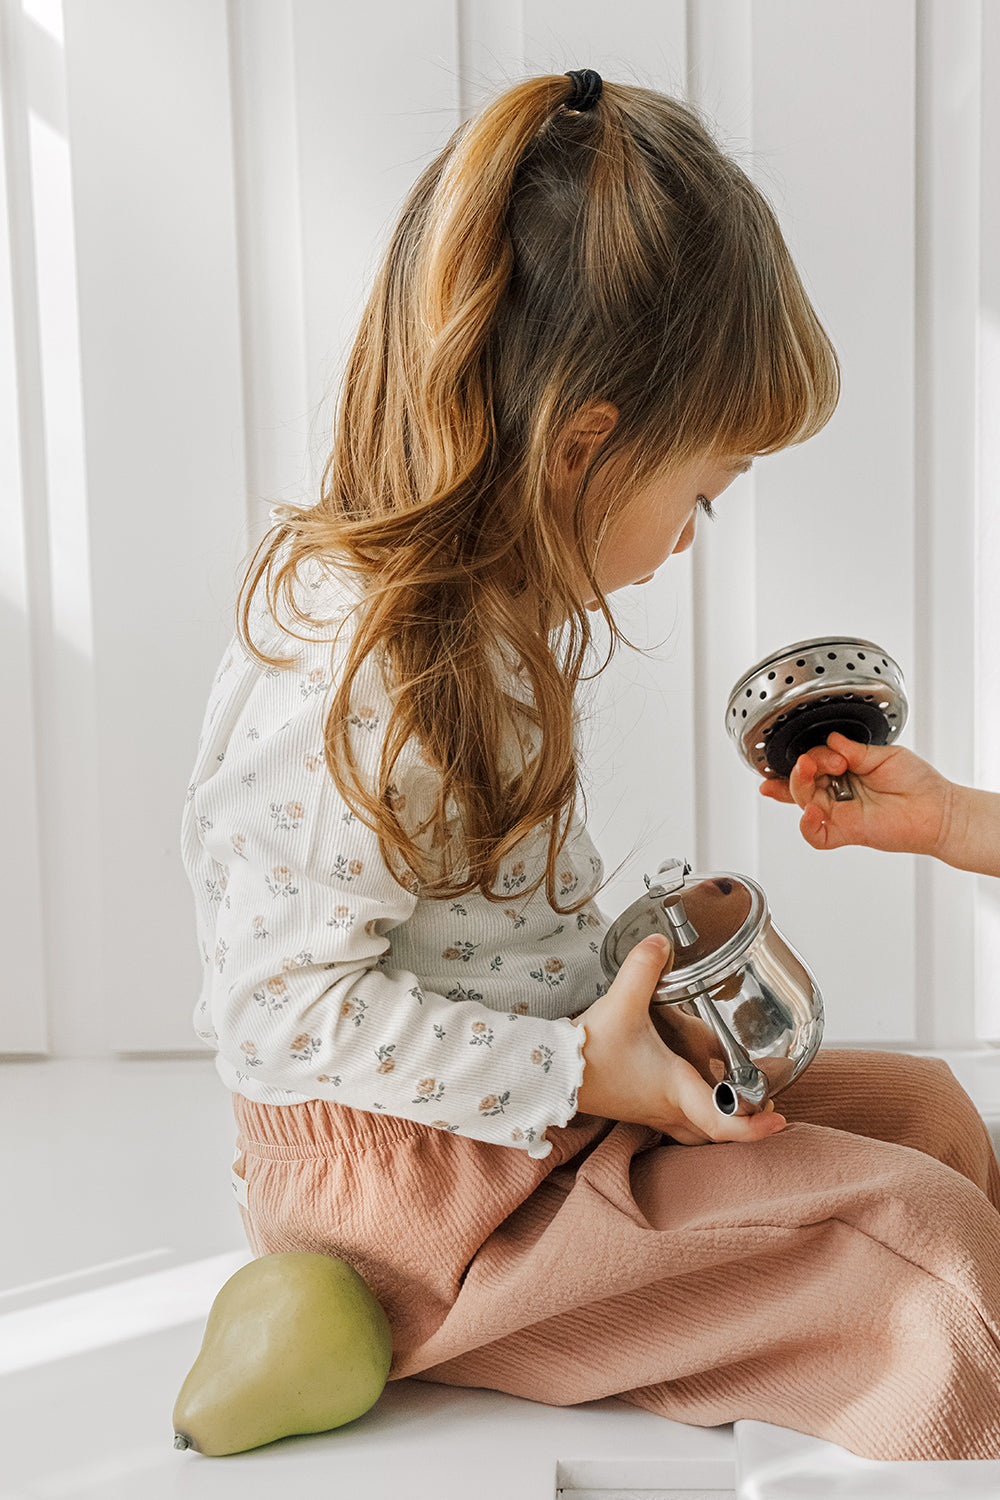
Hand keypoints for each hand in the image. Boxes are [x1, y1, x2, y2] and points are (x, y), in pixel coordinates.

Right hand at [572, 935, 785, 1144]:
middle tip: (764, 1104)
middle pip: (716, 1134)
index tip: (779, 1118)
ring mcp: (651, 1111)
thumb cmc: (588, 1050)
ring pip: (695, 1131)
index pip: (723, 1121)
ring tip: (733, 1096)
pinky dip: (694, 1111)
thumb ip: (644, 969)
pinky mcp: (638, 1106)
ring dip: (717, 1120)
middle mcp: (668, 1107)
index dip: (756, 1127)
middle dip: (744, 1124)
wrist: (550, 1072)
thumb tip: (661, 943)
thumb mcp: (622, 1003)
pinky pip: (675, 1120)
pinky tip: (692, 1084)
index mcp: (675, 1088)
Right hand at [759, 733, 953, 855]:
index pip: (813, 764)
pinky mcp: (845, 832)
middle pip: (803, 783)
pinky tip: (811, 812)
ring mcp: (840, 813)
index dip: (808, 756)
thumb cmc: (918, 783)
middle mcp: (839, 793)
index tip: (826, 748)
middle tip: (815, 761)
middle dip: (802, 768)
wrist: (938, 809)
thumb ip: (854, 750)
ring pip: (804, 803)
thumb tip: (830, 740)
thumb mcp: (884, 755)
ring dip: (800, 785)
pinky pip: (816, 836)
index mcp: (845, 772)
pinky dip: (807, 825)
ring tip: (809, 770)